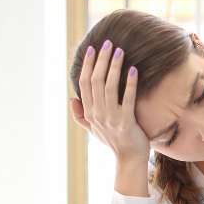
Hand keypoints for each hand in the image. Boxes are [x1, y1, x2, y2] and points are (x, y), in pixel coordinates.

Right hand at [69, 39, 149, 162]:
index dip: (87, 65)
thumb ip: (81, 115)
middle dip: (101, 60)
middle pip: (95, 81)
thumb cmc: (113, 142)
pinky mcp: (126, 122)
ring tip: (119, 51)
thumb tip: (71, 99)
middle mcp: (97, 114)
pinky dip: (129, 84)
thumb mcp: (93, 129)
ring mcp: (111, 118)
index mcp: (89, 112)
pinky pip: (127, 99)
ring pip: (109, 87)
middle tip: (108, 43)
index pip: (84, 83)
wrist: (129, 159)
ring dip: (113, 67)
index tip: (92, 49)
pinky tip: (133, 70)